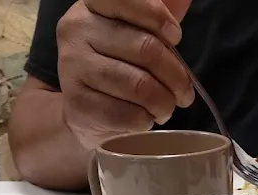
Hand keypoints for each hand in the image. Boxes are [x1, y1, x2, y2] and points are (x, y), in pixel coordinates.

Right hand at [56, 0, 195, 149]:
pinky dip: (147, 120)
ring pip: (140, 86)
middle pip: (146, 49)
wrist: (83, 110)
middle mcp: (76, 31)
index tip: (175, 38)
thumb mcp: (135, 32)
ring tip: (166, 106)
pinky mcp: (79, 104)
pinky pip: (129, 115)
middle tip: (184, 92)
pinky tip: (146, 117)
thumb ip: (155, 15)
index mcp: (91, 6)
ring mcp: (73, 68)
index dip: (159, 19)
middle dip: (176, 76)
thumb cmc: (118, 64)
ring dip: (164, 102)